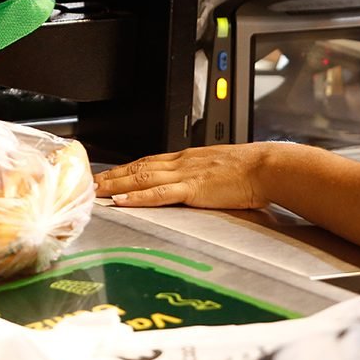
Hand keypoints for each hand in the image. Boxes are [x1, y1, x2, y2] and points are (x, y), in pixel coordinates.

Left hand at [93, 143, 276, 208]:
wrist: (267, 167)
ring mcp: (186, 175)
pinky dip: (137, 197)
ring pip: (142, 178)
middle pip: (139, 167)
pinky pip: (159, 193)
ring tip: (98, 190)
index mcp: (189, 158)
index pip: (150, 161)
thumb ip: (205, 175)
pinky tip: (122, 200)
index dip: (127, 168)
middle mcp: (182, 163)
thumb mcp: (221, 168)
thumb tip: (200, 183)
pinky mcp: (192, 189)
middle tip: (92, 182)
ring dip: (117, 185)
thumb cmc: (252, 170)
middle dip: (114, 175)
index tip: (111, 174)